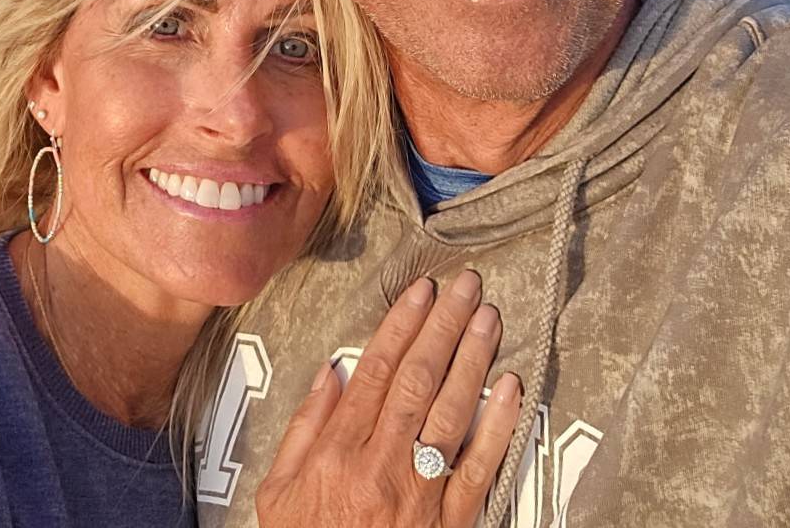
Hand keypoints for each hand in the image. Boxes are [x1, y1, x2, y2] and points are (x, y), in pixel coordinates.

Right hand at [256, 271, 520, 527]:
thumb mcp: (278, 492)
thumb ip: (304, 428)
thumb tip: (331, 372)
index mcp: (337, 452)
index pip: (376, 371)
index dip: (401, 325)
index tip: (421, 290)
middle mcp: (381, 464)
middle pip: (419, 380)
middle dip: (444, 327)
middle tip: (466, 286)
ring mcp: (421, 494)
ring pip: (452, 413)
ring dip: (473, 360)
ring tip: (489, 317)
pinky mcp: (451, 525)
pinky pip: (480, 469)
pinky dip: (499, 426)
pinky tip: (512, 387)